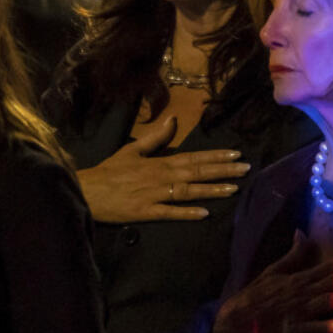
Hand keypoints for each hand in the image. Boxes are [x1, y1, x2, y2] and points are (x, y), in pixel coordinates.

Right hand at [76, 116, 249, 222]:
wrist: (87, 191)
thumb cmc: (109, 172)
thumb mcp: (131, 151)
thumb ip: (155, 138)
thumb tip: (173, 119)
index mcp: (159, 162)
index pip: (193, 157)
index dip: (215, 156)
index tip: (236, 154)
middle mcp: (160, 177)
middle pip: (196, 172)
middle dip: (222, 170)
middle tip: (246, 168)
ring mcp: (154, 195)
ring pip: (188, 191)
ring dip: (211, 190)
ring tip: (234, 188)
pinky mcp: (146, 212)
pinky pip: (170, 212)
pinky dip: (187, 212)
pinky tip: (204, 213)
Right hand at [212, 231, 332, 332]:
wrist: (238, 321)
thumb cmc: (258, 295)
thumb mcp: (273, 271)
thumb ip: (292, 255)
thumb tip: (302, 233)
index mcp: (295, 279)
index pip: (323, 268)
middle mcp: (298, 294)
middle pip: (327, 284)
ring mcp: (295, 313)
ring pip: (322, 304)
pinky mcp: (291, 331)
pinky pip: (308, 329)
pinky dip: (321, 327)